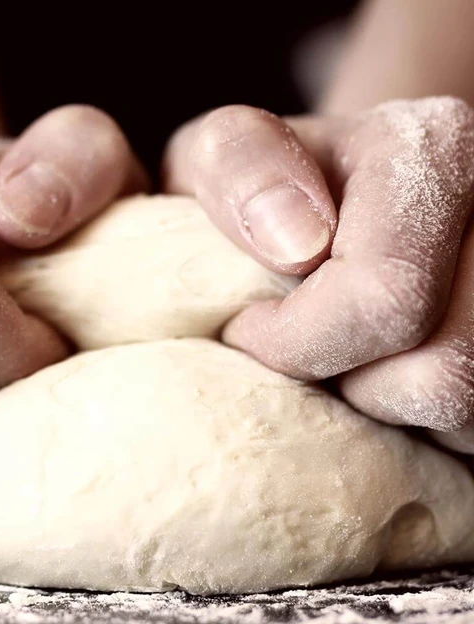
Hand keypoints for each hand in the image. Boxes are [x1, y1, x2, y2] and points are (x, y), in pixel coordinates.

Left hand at [163, 97, 473, 452]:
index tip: (246, 327)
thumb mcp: (219, 157)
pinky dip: (416, 421)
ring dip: (381, 405)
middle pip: (442, 373)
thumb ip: (239, 163)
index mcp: (433, 151)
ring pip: (466, 411)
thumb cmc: (261, 191)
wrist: (312, 201)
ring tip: (341, 355)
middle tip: (299, 347)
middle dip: (347, 383)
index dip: (296, 341)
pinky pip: (470, 428)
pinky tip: (378, 371)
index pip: (383, 298)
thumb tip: (299, 242)